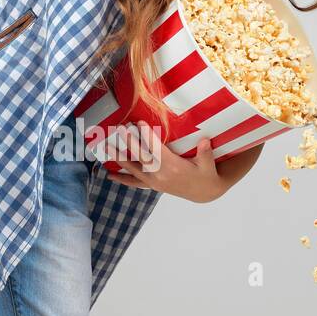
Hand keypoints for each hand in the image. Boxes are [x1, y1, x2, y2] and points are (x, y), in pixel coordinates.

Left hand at [103, 124, 223, 202]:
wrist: (204, 193)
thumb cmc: (206, 175)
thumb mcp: (209, 164)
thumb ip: (206, 153)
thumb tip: (205, 141)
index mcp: (174, 168)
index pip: (157, 149)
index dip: (147, 135)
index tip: (138, 122)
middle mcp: (161, 175)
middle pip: (142, 157)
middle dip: (130, 142)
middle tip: (120, 129)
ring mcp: (154, 182)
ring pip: (134, 169)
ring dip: (120, 158)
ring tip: (107, 148)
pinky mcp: (153, 185)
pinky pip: (135, 183)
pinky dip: (123, 179)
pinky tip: (110, 175)